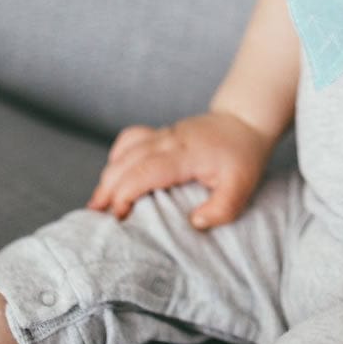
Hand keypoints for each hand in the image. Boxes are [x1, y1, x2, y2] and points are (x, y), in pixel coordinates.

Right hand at [86, 112, 273, 229]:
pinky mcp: (163, 133)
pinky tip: (115, 175)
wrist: (246, 120)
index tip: (119, 215)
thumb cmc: (244, 156)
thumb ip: (222, 209)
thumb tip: (194, 223)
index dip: (126, 192)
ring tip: (98, 203)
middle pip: (127, 160)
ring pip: (126, 149)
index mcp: (186, 153)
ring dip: (108, 174)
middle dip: (107, 188)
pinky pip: (132, 138)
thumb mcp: (242, 187)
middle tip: (95, 216)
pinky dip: (118, 156)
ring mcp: (165, 133)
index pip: (145, 170)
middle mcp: (170, 140)